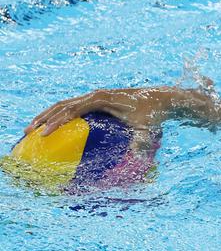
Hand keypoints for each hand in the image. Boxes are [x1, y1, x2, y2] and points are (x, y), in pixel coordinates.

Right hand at [24, 86, 178, 136]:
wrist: (161, 99)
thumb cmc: (153, 115)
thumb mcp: (146, 129)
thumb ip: (141, 141)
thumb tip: (138, 156)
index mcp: (102, 98)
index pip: (72, 109)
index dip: (57, 121)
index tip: (45, 133)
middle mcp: (96, 95)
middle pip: (63, 104)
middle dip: (44, 118)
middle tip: (28, 132)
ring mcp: (96, 96)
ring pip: (65, 103)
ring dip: (48, 114)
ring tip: (32, 128)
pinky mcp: (97, 100)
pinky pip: (73, 106)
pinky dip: (59, 114)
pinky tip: (51, 124)